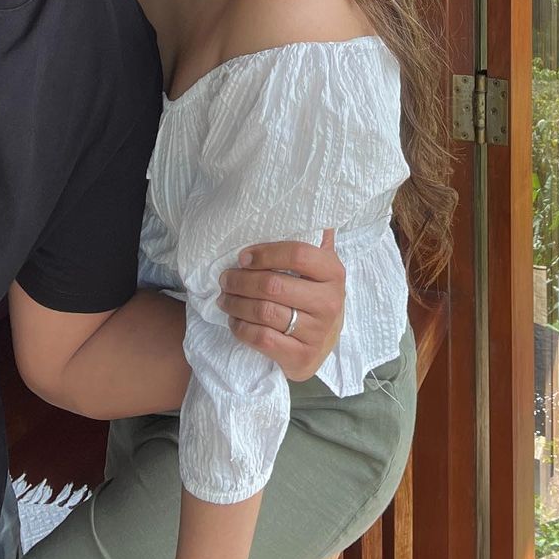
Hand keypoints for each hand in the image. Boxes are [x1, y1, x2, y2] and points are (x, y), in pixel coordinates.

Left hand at [218, 229, 345, 381]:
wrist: (324, 344)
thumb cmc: (315, 296)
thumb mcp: (320, 267)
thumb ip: (312, 238)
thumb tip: (302, 201)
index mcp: (333, 272)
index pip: (298, 254)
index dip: (265, 253)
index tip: (243, 257)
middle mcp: (329, 302)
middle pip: (274, 285)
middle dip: (241, 281)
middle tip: (225, 278)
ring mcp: (316, 332)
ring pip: (264, 313)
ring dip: (236, 304)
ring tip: (224, 298)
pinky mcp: (301, 357)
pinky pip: (262, 340)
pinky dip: (241, 328)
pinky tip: (234, 321)